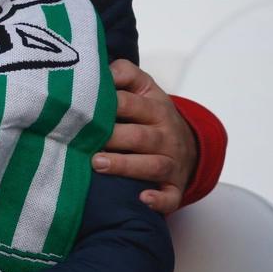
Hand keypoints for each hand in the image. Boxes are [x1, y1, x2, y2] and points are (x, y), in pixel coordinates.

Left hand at [93, 60, 197, 212]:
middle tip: (84, 140)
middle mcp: (166, 135)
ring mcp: (172, 162)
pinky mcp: (174, 187)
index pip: (133, 104)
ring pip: (153, 165)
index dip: (110, 104)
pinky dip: (159, 200)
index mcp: (156, 108)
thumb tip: (102, 71)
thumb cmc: (151, 113)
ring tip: (98, 164)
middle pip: (141, 136)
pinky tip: (142, 199)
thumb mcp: (144, 88)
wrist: (188, 143)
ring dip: (126, 166)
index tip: (84, 106)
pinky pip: (171, 197)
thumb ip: (124, 73)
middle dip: (114, 138)